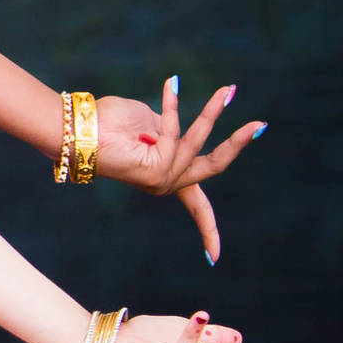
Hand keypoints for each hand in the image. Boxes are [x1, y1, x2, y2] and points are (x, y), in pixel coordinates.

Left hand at [93, 81, 265, 262]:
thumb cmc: (110, 123)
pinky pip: (174, 131)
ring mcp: (162, 179)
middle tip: (262, 124)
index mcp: (165, 178)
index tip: (214, 258)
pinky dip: (173, 105)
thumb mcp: (153, 126)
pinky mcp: (157, 169)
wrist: (80, 128)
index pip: (196, 207)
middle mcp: (164, 183)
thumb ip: (174, 132)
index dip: (208, 229)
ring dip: (212, 112)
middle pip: (213, 168)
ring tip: (227, 90)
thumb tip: (190, 130)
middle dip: (239, 143)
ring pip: (198, 143)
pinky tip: (172, 83)